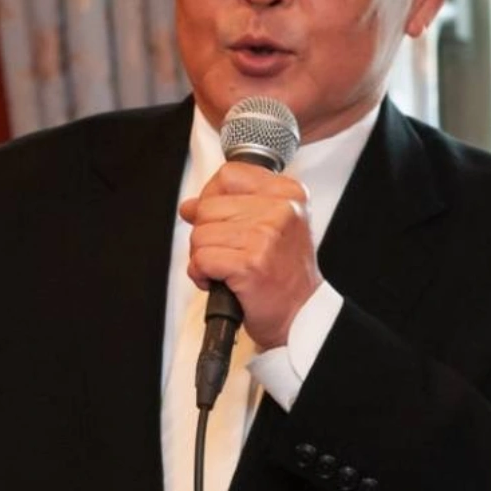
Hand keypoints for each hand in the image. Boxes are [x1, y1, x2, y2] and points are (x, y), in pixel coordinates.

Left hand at [181, 161, 321, 349]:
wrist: (301, 315)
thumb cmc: (284, 274)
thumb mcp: (271, 227)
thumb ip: (232, 207)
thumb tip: (190, 206)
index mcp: (288, 194)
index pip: (229, 175)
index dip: (213, 197)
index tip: (222, 219)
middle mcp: (280, 210)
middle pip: (209, 206)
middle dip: (207, 234)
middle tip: (228, 253)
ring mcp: (265, 236)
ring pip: (200, 234)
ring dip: (203, 257)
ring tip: (227, 269)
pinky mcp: (250, 263)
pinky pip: (200, 259)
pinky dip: (201, 275)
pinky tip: (220, 281)